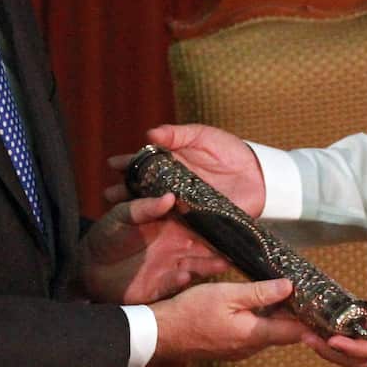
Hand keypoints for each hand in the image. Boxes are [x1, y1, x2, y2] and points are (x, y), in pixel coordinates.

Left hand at [78, 193, 229, 303]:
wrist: (88, 268)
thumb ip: (144, 207)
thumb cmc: (105, 236)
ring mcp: (172, 265)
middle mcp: (176, 244)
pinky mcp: (164, 285)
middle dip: (222, 243)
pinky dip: (185, 279)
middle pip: (205, 243)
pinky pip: (180, 282)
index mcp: (169, 224)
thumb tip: (170, 196)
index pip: (196, 220)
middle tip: (239, 243)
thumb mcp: (122, 216)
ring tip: (224, 261)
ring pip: (199, 263)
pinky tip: (188, 275)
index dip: (213, 219)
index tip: (230, 217)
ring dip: (211, 263)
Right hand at [105, 123, 266, 216]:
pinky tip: (148, 232)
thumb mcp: (202, 136)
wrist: (258, 173)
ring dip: (137, 212)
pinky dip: (163, 230)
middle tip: (109, 195)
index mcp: (170, 166)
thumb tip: (151, 133)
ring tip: (119, 213)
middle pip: (142, 191)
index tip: (113, 164)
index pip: (143, 166)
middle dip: (124, 192)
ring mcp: (182, 207)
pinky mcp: (196, 223)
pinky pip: (176, 227)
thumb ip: (177, 134)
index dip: (128, 165)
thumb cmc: (228, 151)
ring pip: (154, 211)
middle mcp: (171, 188)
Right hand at [151, 278, 308, 359]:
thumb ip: (260, 292)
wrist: (162, 334)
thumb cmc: (192, 312)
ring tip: (292, 295)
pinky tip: (263, 303)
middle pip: (283, 332)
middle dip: (298, 316)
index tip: (329, 314)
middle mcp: (250, 347)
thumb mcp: (227, 294)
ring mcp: (239, 349)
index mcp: (254, 335)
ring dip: (280, 316)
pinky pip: (254, 333)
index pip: (294, 332)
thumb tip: (289, 287)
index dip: (313, 323)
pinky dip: (264, 319)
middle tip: (312, 296)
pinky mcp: (229, 347)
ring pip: (269, 332)